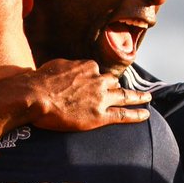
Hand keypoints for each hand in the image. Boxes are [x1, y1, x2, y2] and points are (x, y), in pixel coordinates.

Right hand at [29, 59, 150, 130]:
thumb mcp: (54, 66)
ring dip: (138, 96)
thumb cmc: (39, 81)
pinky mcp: (100, 116)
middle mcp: (97, 80)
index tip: (92, 82)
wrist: (35, 96)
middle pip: (112, 82)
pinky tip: (145, 115)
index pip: (96, 71)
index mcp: (87, 67)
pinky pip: (123, 115)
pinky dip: (136, 114)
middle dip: (117, 86)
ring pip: (125, 96)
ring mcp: (101, 98)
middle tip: (123, 89)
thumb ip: (66, 68)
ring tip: (147, 97)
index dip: (94, 78)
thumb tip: (65, 70)